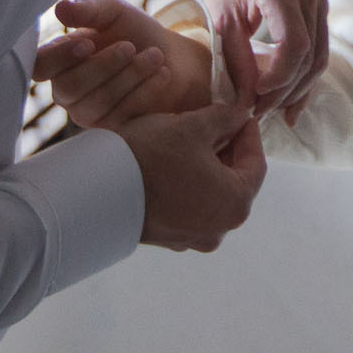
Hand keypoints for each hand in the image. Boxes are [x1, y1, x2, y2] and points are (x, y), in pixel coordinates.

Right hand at [35, 0, 210, 125]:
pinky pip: (121, 116)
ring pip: (97, 102)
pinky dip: (144, 91)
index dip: (59, 58)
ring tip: (155, 55)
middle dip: (103, 66)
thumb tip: (60, 8)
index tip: (88, 43)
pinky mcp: (113, 129)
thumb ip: (88, 10)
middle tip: (130, 46)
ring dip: (129, 76)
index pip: (39, 66)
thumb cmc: (136, 32)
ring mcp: (88, 113)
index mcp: (60, 60)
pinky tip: (163, 74)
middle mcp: (67, 90)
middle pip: (69, 87)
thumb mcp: (114, 12)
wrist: (175, 58)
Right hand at [117, 101, 266, 251]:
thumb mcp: (193, 126)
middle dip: (227, 149)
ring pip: (212, 193)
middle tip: (215, 122)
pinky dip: (189, 184)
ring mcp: (193, 238)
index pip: (256, 162)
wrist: (95, 192)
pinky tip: (172, 162)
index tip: (238, 114)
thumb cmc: (150, 156)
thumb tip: (241, 115)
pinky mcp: (169, 238)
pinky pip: (190, 206)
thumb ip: (225, 118)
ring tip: (191, 139)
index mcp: (235, 204)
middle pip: (235, 180)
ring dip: (207, 166)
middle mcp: (219, 229)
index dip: (248, 133)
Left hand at [200, 0, 327, 117]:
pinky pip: (320, 47)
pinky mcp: (321, 5)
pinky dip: (306, 75)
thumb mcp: (223, 15)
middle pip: (309, 55)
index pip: (294, 44)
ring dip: (299, 88)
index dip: (279, 77)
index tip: (257, 94)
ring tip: (275, 109)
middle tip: (261, 110)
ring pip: (320, 55)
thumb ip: (237, 57)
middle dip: (286, 90)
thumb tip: (248, 101)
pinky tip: (294, 99)